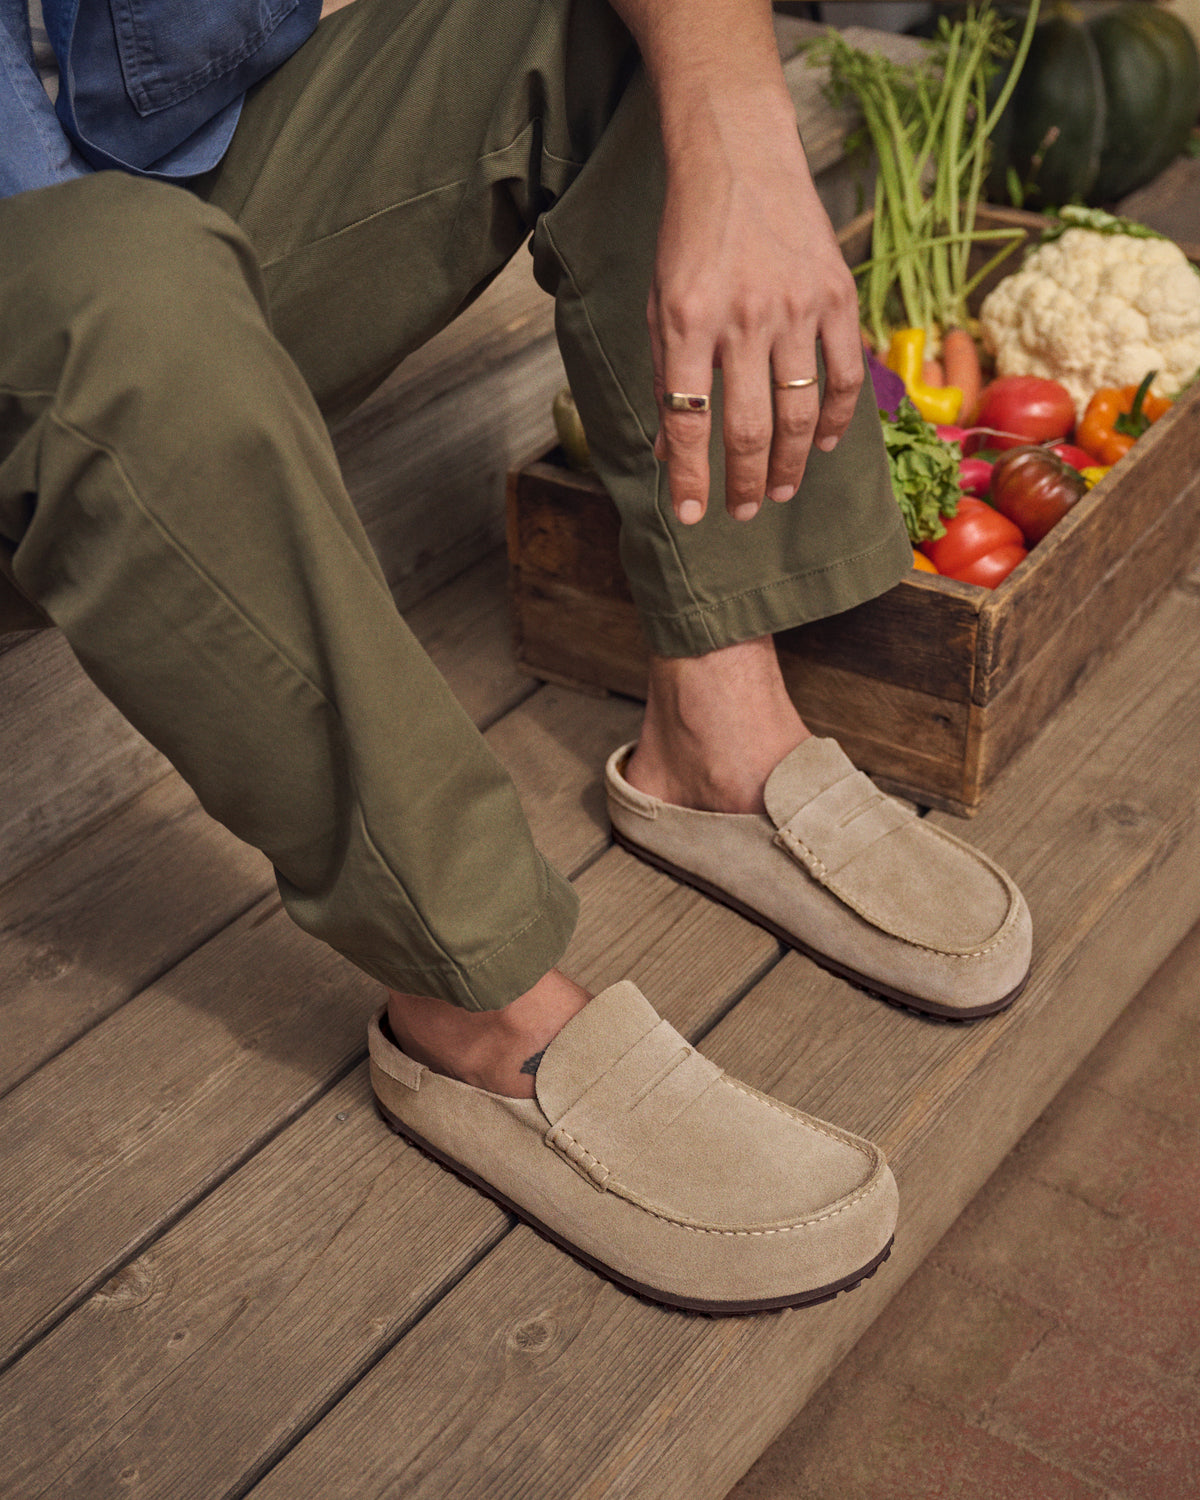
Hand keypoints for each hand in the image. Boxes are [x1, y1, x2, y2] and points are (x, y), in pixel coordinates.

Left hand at [649, 88, 862, 524]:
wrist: (739, 156)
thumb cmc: (690, 236)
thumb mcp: (658, 303)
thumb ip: (666, 375)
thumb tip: (669, 449)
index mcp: (687, 321)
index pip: (688, 421)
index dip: (689, 477)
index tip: (689, 516)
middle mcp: (743, 317)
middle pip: (748, 428)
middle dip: (742, 482)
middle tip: (740, 511)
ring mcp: (796, 307)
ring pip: (798, 412)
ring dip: (789, 463)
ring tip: (778, 491)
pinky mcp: (836, 295)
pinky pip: (843, 376)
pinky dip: (834, 419)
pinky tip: (822, 445)